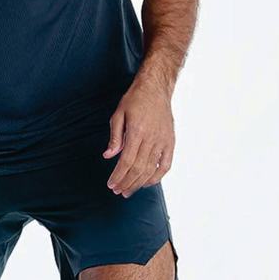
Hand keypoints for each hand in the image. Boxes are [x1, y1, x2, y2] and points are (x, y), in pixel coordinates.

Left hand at [102, 75, 174, 196]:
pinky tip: (147, 183)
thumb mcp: (119, 114)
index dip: (118, 175)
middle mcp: (151, 138)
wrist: (156, 88)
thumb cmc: (135, 100)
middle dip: (126, 182)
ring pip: (150, 169)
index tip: (111, 184)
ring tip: (128, 190)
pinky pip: (166, 164)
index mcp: (137, 131)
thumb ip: (114, 137)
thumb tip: (108, 156)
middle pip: (138, 168)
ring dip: (138, 183)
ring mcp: (163, 141)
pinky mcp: (170, 142)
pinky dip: (157, 176)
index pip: (126, 161)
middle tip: (118, 191)